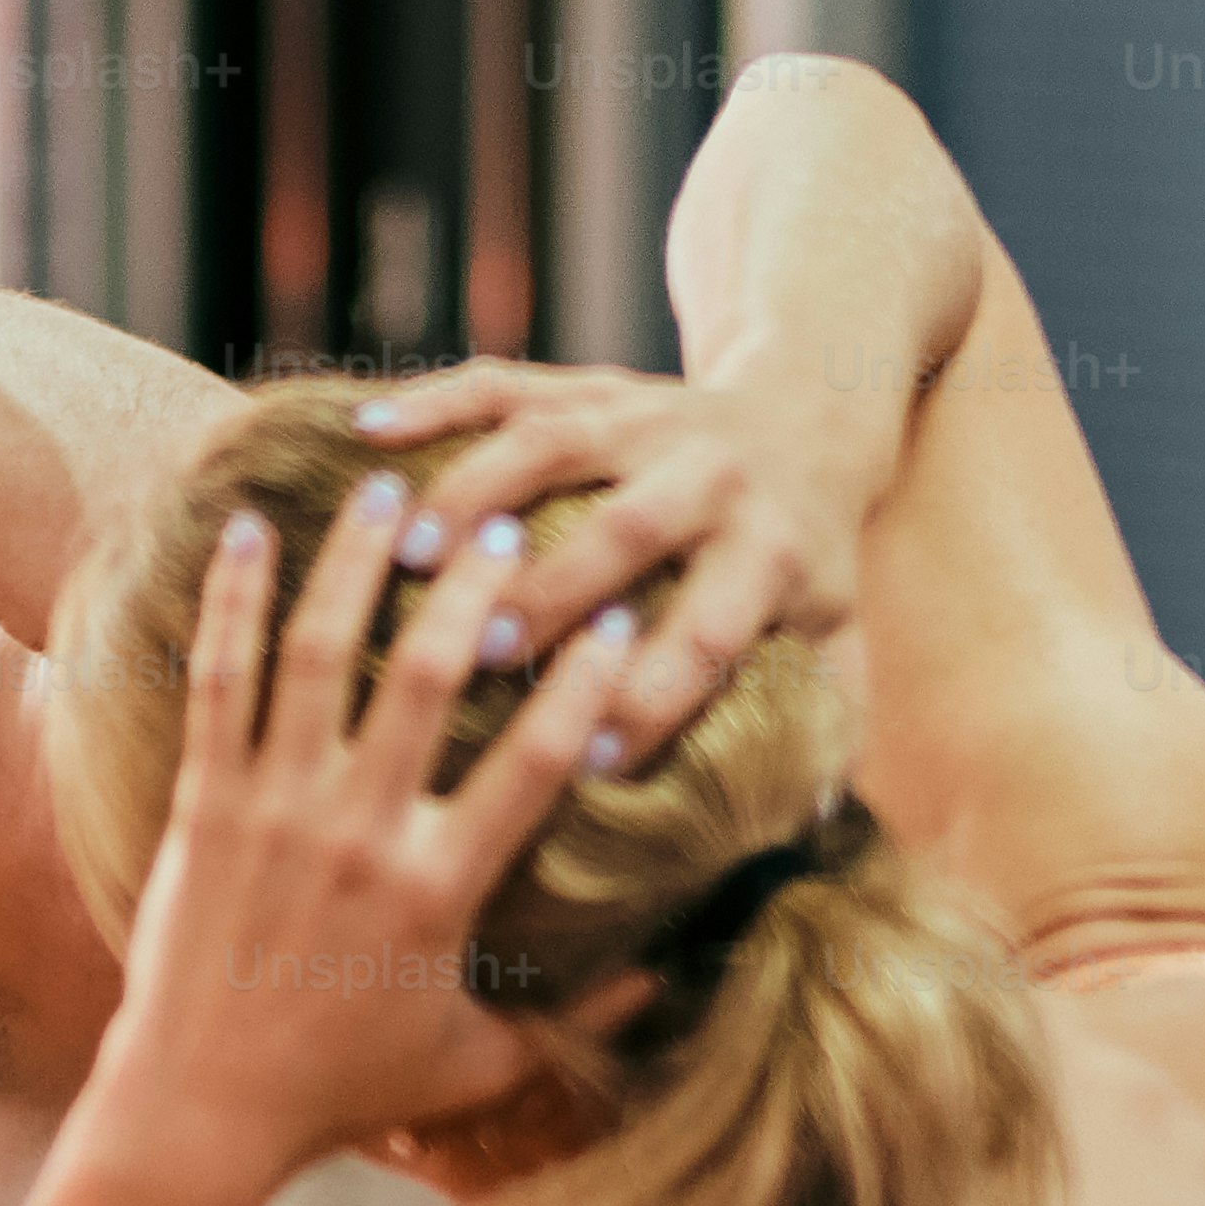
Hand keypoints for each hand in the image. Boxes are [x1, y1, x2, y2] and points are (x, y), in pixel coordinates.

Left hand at [75, 468, 627, 1205]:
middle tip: (506, 522)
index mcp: (437, 891)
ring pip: (317, 655)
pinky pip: (215, 682)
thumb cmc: (347, 1092)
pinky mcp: (201, 806)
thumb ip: (576, 1015)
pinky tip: (246, 529)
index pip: (531, 764)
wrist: (202, 1111)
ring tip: (389, 491)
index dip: (583, 688)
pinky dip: (230, 600)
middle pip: (425, 678)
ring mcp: (272, 812)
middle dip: (471, 588)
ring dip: (354, 562)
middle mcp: (357, 835)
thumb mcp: (479, 1062)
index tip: (620, 622)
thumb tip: (670, 972)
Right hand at [348, 360, 882, 760]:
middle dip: (551, 590)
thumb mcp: (837, 633)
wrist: (812, 407)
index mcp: (771, 550)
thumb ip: (827, 723)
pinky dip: (433, 402)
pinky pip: (504, 383)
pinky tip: (367, 433)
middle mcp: (710, 475)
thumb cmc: (805, 552)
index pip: (709, 631)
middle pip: (626, 529)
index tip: (593, 761)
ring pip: (553, 442)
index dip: (656, 694)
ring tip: (404, 556)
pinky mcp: (586, 385)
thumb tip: (810, 822)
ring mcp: (640, 419)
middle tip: (477, 656)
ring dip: (475, 494)